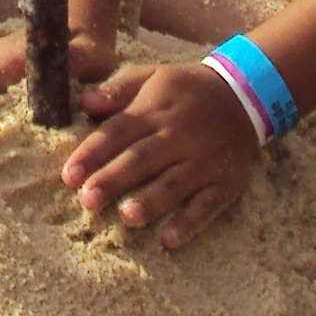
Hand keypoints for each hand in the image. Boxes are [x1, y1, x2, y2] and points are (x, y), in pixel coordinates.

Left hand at [62, 62, 265, 246]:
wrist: (247, 93)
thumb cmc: (187, 89)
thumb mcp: (154, 76)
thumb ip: (119, 89)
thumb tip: (86, 102)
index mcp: (156, 108)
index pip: (119, 131)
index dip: (93, 153)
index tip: (69, 175)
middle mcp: (179, 135)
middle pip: (142, 159)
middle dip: (113, 180)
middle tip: (87, 200)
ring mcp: (205, 160)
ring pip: (174, 184)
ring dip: (151, 201)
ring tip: (127, 216)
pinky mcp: (226, 181)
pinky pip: (207, 205)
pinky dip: (189, 223)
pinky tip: (169, 240)